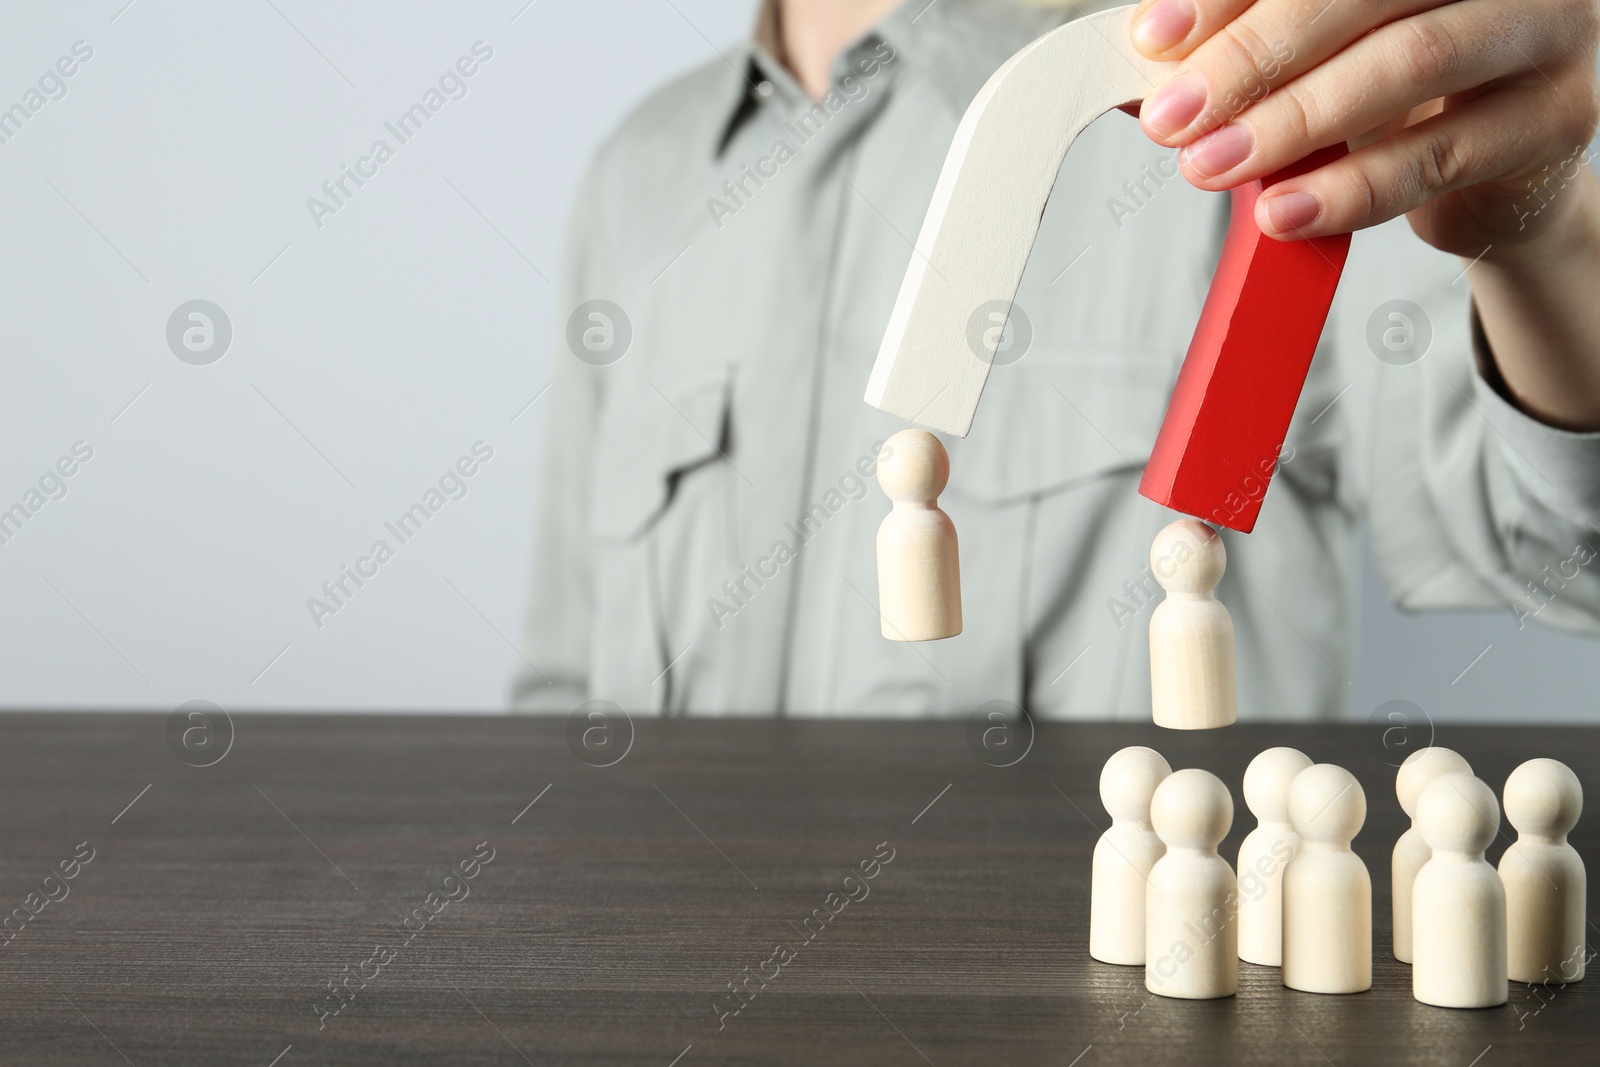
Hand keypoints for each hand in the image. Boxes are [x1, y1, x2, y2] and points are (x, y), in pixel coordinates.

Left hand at [1129, 0, 1599, 254]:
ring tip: (1212, 165)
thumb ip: (1251, 41)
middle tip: (1174, 117)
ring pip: (1409, 64)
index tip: (1155, 40)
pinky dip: (1351, 190)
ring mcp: (1546, 30)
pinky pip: (1440, 156)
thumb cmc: (1398, 88)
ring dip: (1295, 122)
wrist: (1500, 168)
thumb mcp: (1322, 49)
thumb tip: (1155, 63)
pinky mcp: (1556, 117)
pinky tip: (1284, 212)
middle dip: (1254, 57)